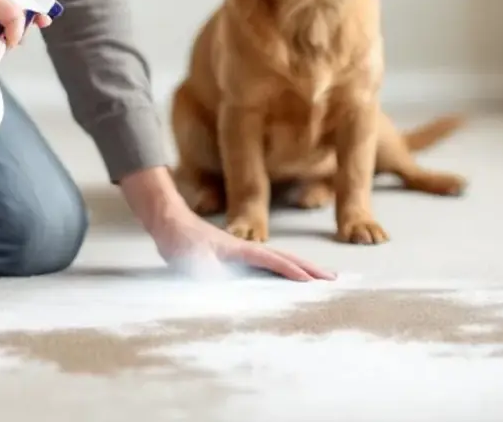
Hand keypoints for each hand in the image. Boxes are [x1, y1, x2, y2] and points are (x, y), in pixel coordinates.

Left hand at [120, 167, 335, 281]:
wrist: (169, 221)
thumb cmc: (179, 240)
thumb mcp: (191, 258)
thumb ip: (209, 269)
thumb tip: (225, 280)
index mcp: (239, 249)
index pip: (271, 260)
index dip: (292, 271)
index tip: (312, 281)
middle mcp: (246, 248)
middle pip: (285, 256)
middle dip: (310, 267)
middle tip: (333, 279)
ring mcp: (243, 250)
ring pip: (279, 258)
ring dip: (302, 267)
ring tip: (320, 277)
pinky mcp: (237, 254)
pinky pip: (268, 262)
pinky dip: (285, 268)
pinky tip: (288, 275)